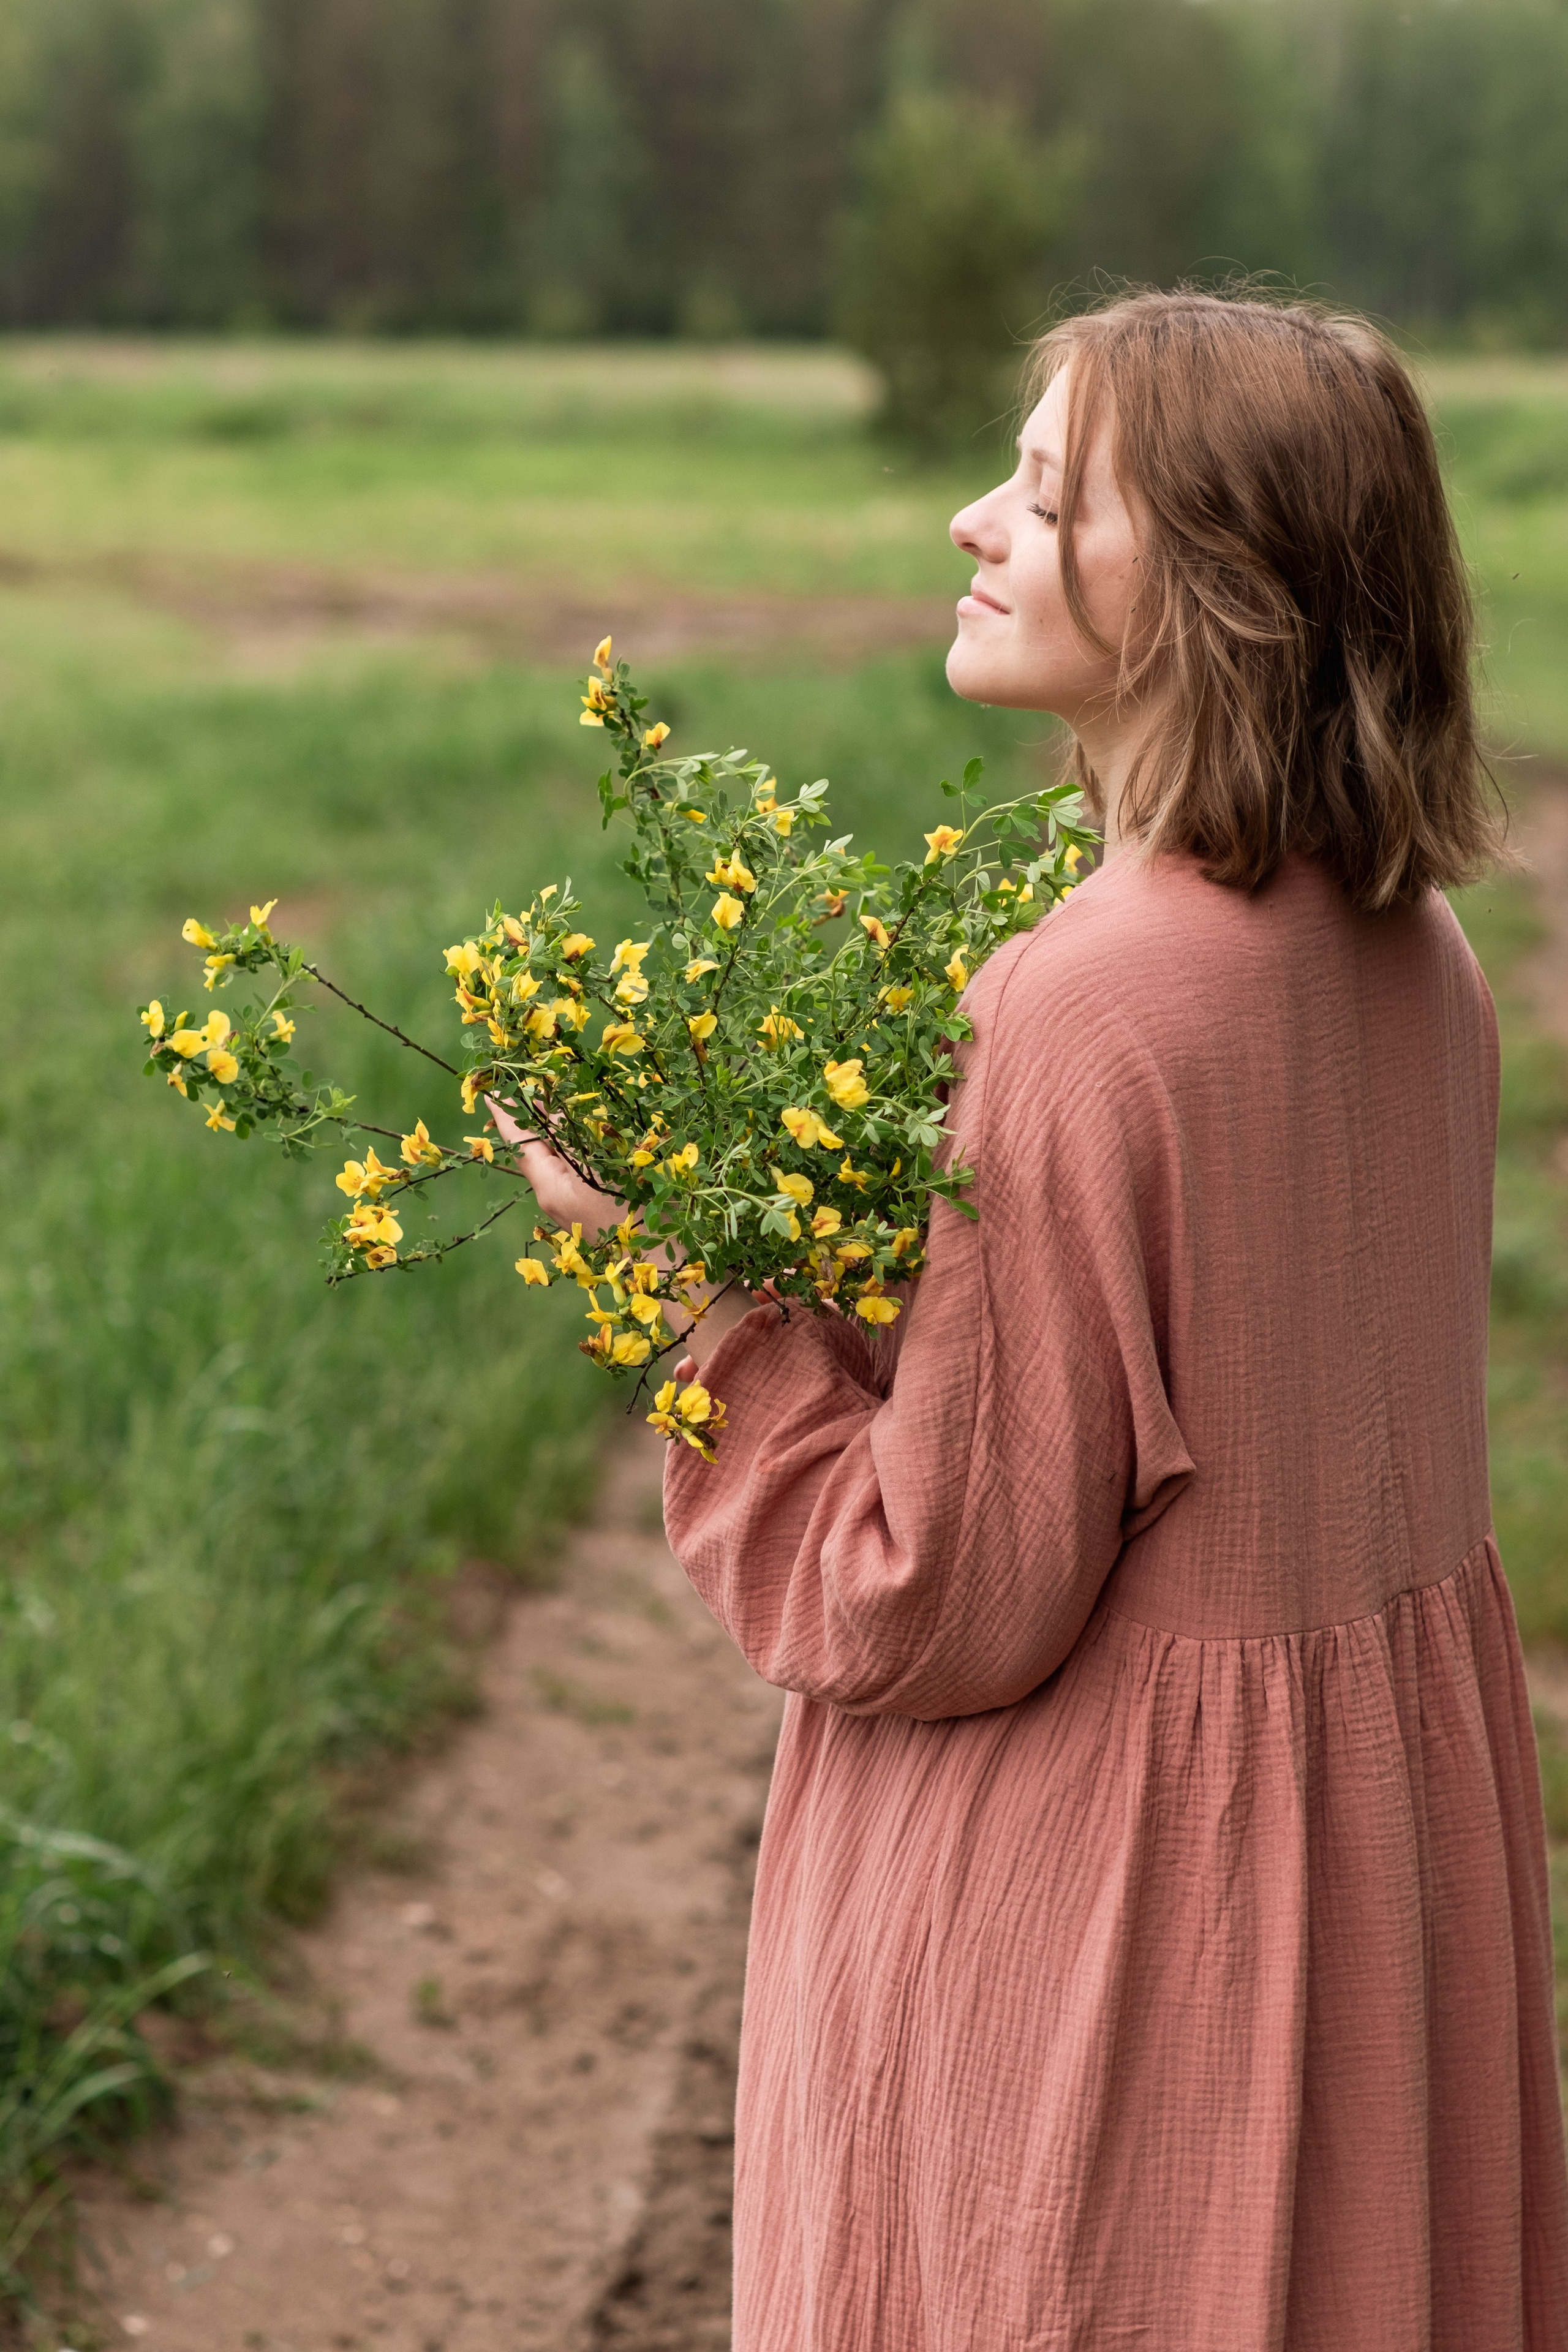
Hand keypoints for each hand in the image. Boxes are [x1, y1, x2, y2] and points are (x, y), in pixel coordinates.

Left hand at [485, 1095, 622, 1241]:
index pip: (520, 1144)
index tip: (493, 1093)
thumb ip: (570, 1137)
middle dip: (529, 1121)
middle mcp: (553, 1199)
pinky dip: (569, 1151)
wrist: (660, 1263)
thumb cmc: (633, 1211)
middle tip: (527, 1090)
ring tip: (553, 1106)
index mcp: (550, 1187)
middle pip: (534, 1152)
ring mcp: (569, 1208)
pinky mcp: (586, 1211)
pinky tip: (581, 1138)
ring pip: (553, 1162)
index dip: (507, 1115)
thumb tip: (547, 1113)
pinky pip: (569, 1173)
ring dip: (551, 1134)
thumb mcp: (599, 1164)